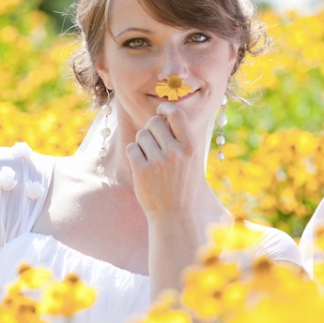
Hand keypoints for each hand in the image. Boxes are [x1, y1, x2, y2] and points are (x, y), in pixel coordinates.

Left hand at [125, 102, 197, 219]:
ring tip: (150, 159)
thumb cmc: (181, 184)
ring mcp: (158, 162)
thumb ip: (181, 138)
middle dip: (151, 129)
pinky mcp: (142, 171)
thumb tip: (165, 114)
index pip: (176, 114)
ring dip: (142, 144)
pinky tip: (142, 166)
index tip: (160, 110)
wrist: (172, 214)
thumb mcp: (191, 160)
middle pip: (154, 122)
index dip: (166, 107)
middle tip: (154, 143)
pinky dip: (134, 154)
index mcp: (190, 147)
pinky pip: (131, 148)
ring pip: (141, 135)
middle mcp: (175, 152)